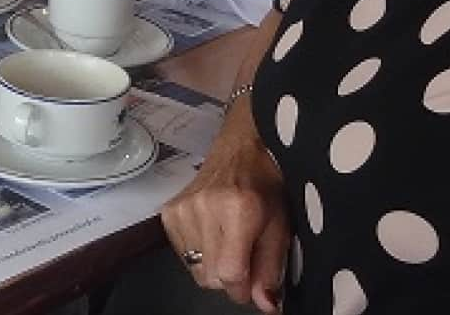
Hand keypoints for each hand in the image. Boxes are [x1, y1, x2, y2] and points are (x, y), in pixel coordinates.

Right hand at [163, 111, 289, 311]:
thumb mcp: (281, 227)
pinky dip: (200, 254)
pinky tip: (212, 234)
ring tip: (229, 240)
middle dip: (231, 278)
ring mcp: (182, 209)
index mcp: (238, 210)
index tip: (255, 282)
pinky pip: (183, 256)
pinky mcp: (168, 212)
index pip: (231, 275)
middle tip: (245, 256)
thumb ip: (271, 268)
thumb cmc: (267, 186)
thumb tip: (266, 306)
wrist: (241, 149)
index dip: (245, 289)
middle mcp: (204, 208)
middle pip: (211, 277)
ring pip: (196, 270)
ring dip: (214, 266)